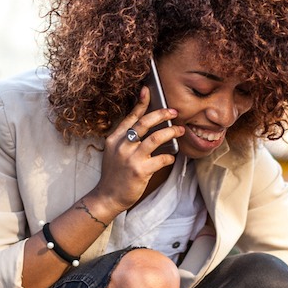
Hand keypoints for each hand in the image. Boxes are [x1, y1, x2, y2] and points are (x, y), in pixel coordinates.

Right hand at [88, 88, 184, 216]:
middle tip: (174, 111)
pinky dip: (169, 157)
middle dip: (162, 114)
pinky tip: (171, 157)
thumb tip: (147, 127)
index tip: (147, 90)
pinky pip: (162, 158)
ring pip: (156, 138)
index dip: (140, 103)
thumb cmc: (114, 174)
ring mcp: (130, 158)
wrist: (107, 196)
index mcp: (114, 138)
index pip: (130, 117)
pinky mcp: (140, 170)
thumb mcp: (113, 152)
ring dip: (171, 132)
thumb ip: (125, 139)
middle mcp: (122, 145)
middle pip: (145, 123)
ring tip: (180, 130)